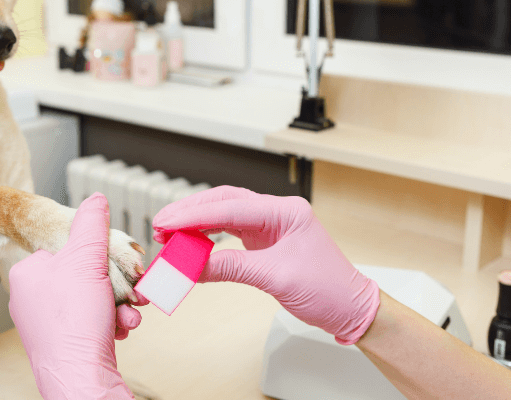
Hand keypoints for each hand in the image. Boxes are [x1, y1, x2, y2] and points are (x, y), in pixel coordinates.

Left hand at [9, 193, 143, 399]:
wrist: (80, 376)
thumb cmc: (75, 320)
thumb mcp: (87, 257)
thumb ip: (92, 224)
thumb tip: (96, 200)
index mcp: (27, 272)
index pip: (67, 248)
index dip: (97, 256)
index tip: (116, 266)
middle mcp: (31, 297)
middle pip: (83, 276)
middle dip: (114, 286)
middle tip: (131, 292)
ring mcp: (45, 322)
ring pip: (91, 300)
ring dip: (116, 305)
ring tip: (127, 315)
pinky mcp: (61, 342)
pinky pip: (90, 321)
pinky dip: (109, 323)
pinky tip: (119, 329)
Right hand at [152, 186, 379, 344]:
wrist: (350, 309)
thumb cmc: (328, 290)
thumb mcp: (276, 278)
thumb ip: (232, 267)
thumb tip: (191, 266)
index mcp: (286, 211)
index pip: (231, 206)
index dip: (194, 214)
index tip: (166, 223)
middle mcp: (278, 211)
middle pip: (224, 201)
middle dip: (189, 211)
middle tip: (160, 225)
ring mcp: (271, 224)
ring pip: (224, 214)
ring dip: (195, 222)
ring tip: (168, 233)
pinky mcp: (265, 240)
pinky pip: (229, 231)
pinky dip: (207, 236)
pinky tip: (191, 242)